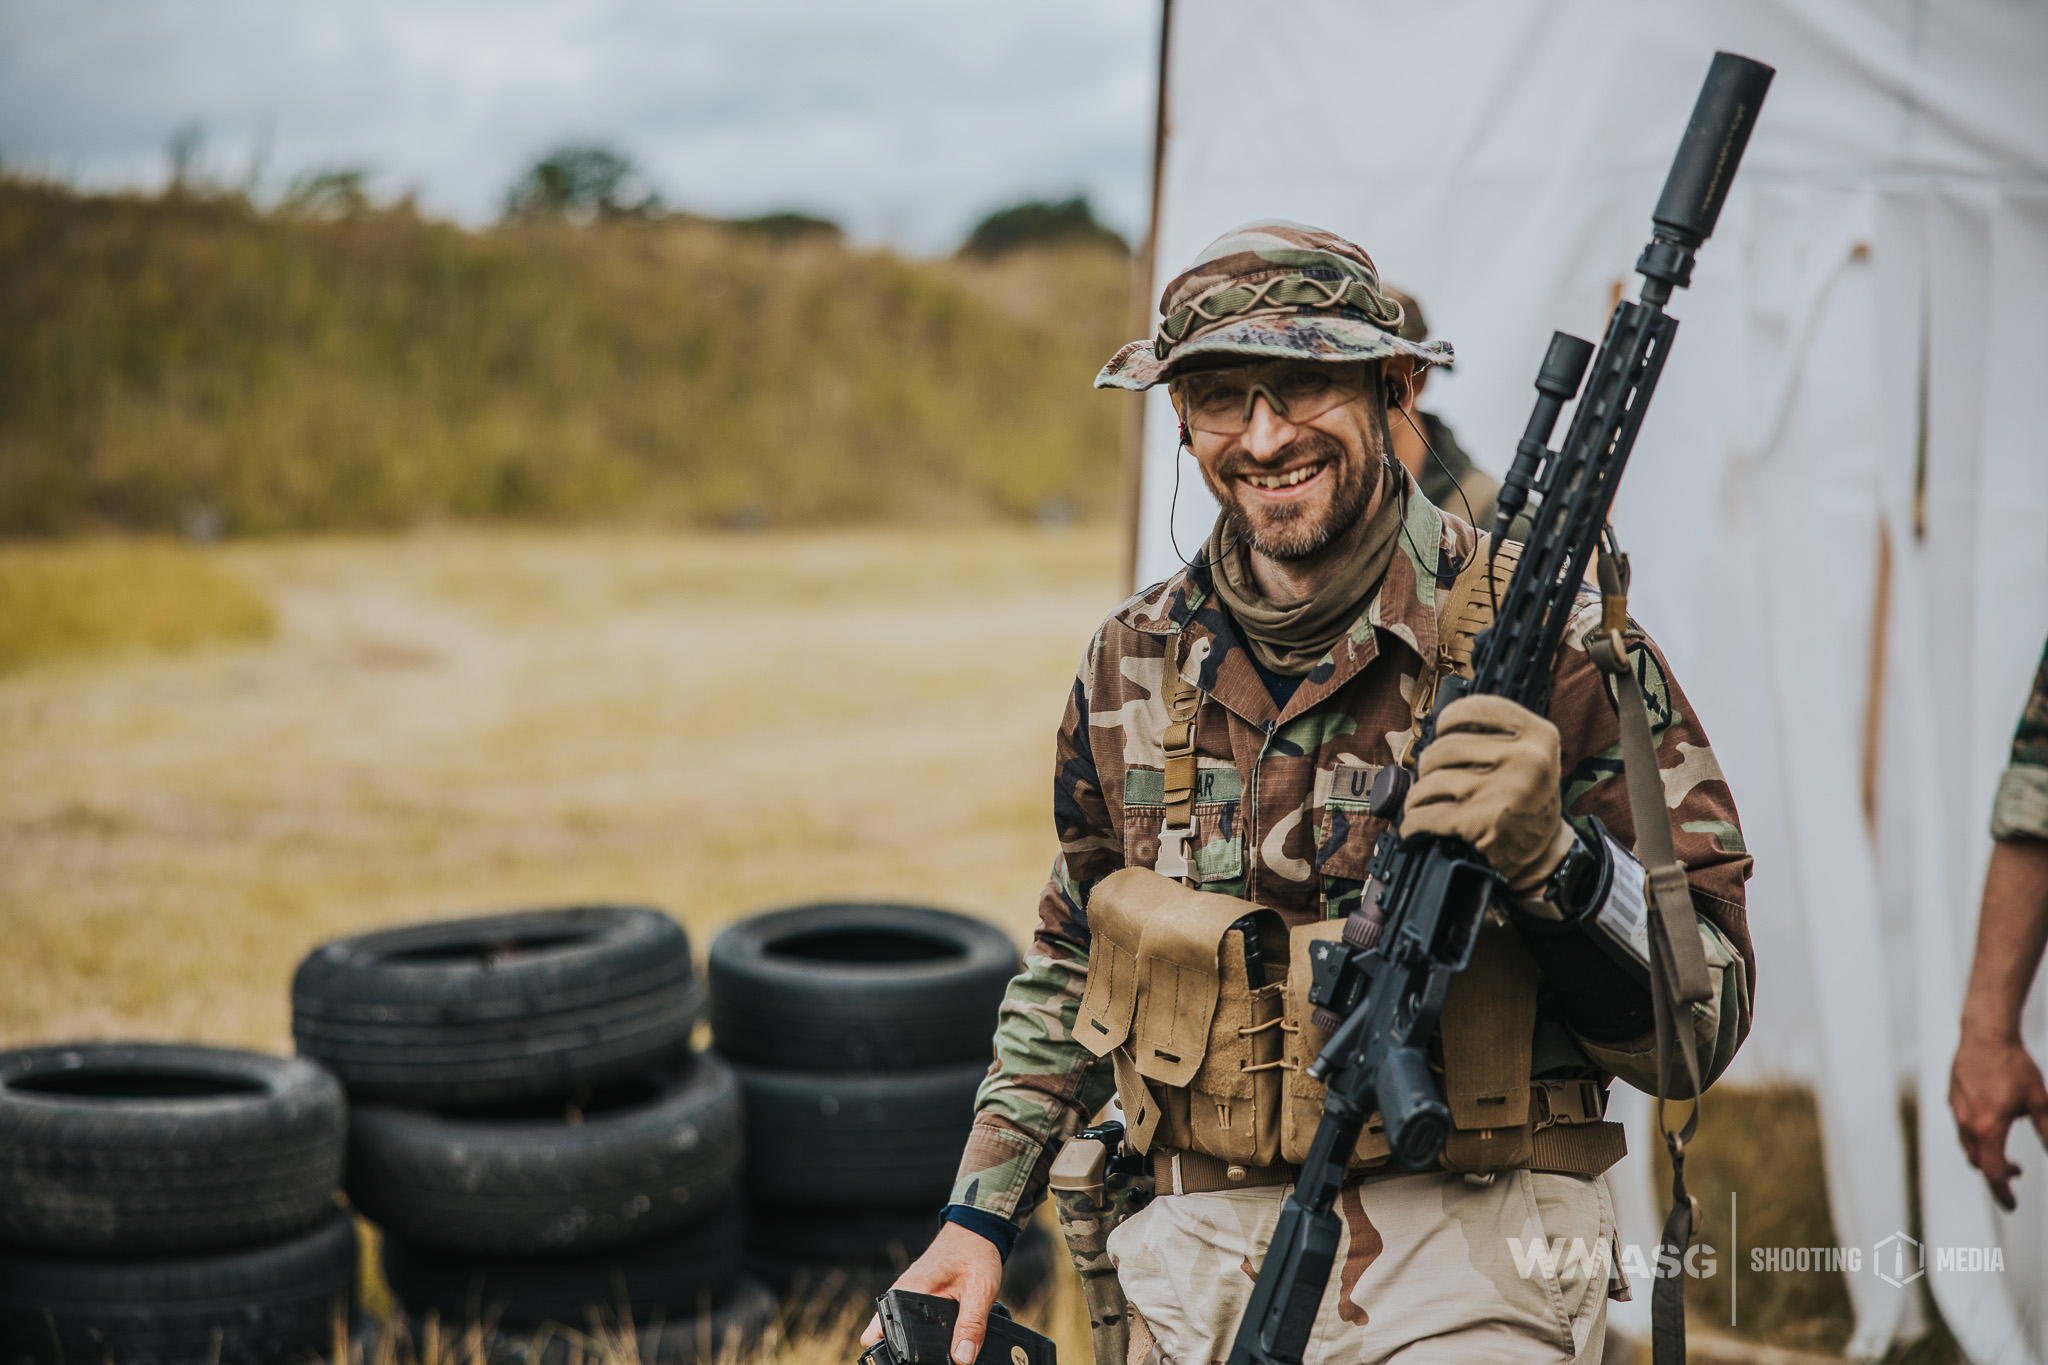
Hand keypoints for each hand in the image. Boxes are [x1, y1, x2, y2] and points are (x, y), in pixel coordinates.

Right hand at [859, 1221, 1004, 1363]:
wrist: (976, 1232)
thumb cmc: (975, 1253)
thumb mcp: (980, 1290)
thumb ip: (972, 1325)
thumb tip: (962, 1359)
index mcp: (908, 1292)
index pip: (877, 1333)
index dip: (892, 1355)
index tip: (915, 1363)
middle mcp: (901, 1294)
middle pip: (883, 1336)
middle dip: (900, 1352)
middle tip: (930, 1358)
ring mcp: (907, 1296)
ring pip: (896, 1329)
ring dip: (913, 1343)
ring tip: (937, 1351)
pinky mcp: (917, 1298)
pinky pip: (909, 1322)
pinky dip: (921, 1334)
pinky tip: (941, 1341)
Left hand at [1401, 695, 1573, 892]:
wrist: (1546, 853)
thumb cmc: (1528, 800)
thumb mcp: (1530, 757)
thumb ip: (1498, 734)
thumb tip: (1439, 725)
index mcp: (1539, 736)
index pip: (1479, 708)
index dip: (1450, 717)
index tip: (1442, 728)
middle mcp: (1526, 760)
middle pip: (1448, 745)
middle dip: (1429, 762)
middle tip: (1431, 774)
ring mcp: (1504, 791)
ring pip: (1433, 779)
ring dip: (1419, 793)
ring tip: (1422, 799)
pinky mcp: (1481, 822)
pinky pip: (1428, 814)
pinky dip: (1414, 821)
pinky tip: (1415, 823)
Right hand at [1950, 1029, 2047, 1210]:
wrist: (1985, 1034)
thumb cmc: (2012, 1065)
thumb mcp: (2039, 1103)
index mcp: (1988, 1129)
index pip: (1994, 1173)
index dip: (2004, 1194)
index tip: (2012, 1205)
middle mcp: (1967, 1123)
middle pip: (1979, 1164)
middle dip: (1997, 1176)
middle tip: (2017, 1176)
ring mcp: (1957, 1112)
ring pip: (1969, 1148)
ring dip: (1987, 1157)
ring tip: (2007, 1156)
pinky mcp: (1953, 1100)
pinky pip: (1963, 1130)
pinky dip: (1977, 1139)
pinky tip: (1992, 1127)